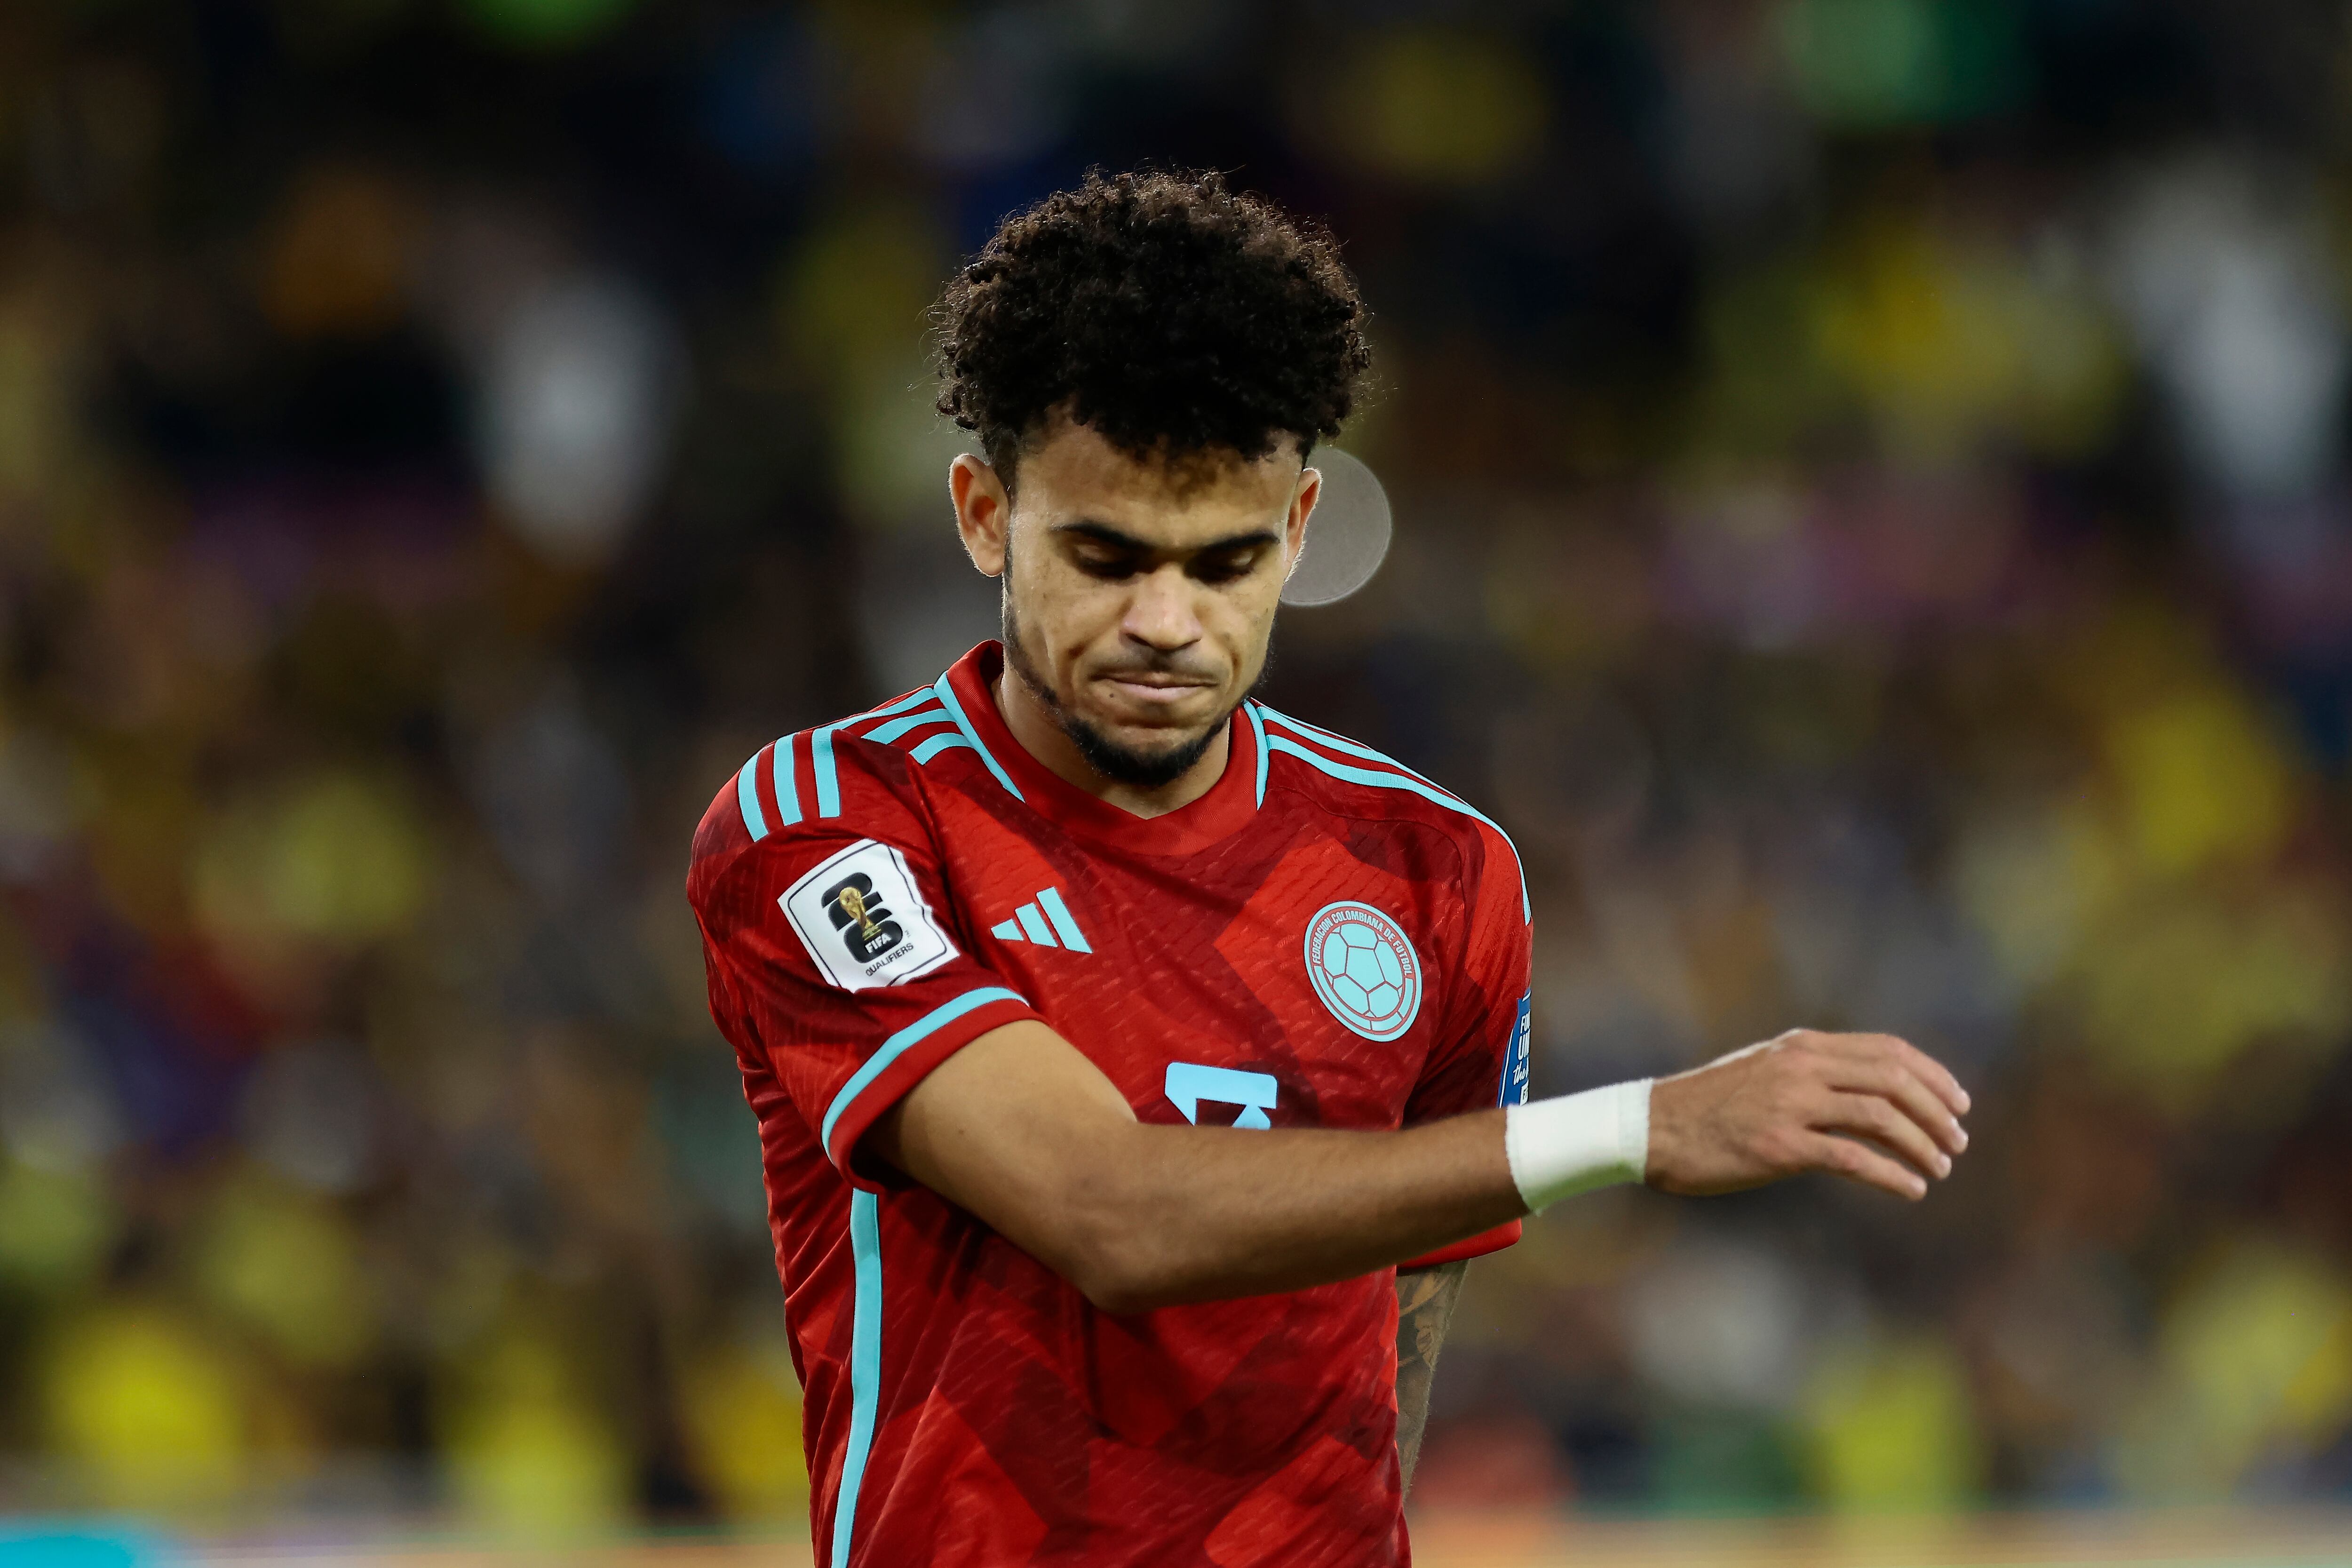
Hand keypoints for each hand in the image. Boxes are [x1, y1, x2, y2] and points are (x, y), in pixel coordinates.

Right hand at [1645, 1029, 1970, 1200]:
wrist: (1653, 1127)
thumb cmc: (1710, 1106)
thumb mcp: (1766, 1071)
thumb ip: (1814, 1073)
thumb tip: (1872, 1094)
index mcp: (1802, 1045)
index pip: (1887, 1050)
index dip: (1933, 1075)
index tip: (1959, 1103)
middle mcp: (1800, 1066)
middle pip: (1893, 1079)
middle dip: (1937, 1112)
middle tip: (1958, 1143)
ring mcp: (1789, 1104)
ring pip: (1880, 1116)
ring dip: (1921, 1144)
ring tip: (1940, 1168)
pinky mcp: (1779, 1145)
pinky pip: (1852, 1158)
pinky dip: (1892, 1175)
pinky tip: (1912, 1190)